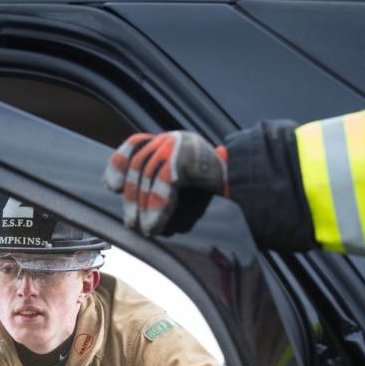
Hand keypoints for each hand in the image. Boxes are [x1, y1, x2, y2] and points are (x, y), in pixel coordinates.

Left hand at [104, 131, 227, 236]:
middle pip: (140, 164)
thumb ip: (162, 178)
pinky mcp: (187, 157)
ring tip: (143, 228)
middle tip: (131, 222)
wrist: (251, 182)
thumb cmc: (218, 187)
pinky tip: (155, 224)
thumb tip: (130, 193)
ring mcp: (181, 144)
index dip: (120, 163)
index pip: (136, 145)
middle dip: (133, 197)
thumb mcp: (186, 177)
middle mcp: (174, 137)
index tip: (113, 186)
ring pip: (149, 174)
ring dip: (144, 206)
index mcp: (171, 140)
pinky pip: (164, 183)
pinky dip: (157, 207)